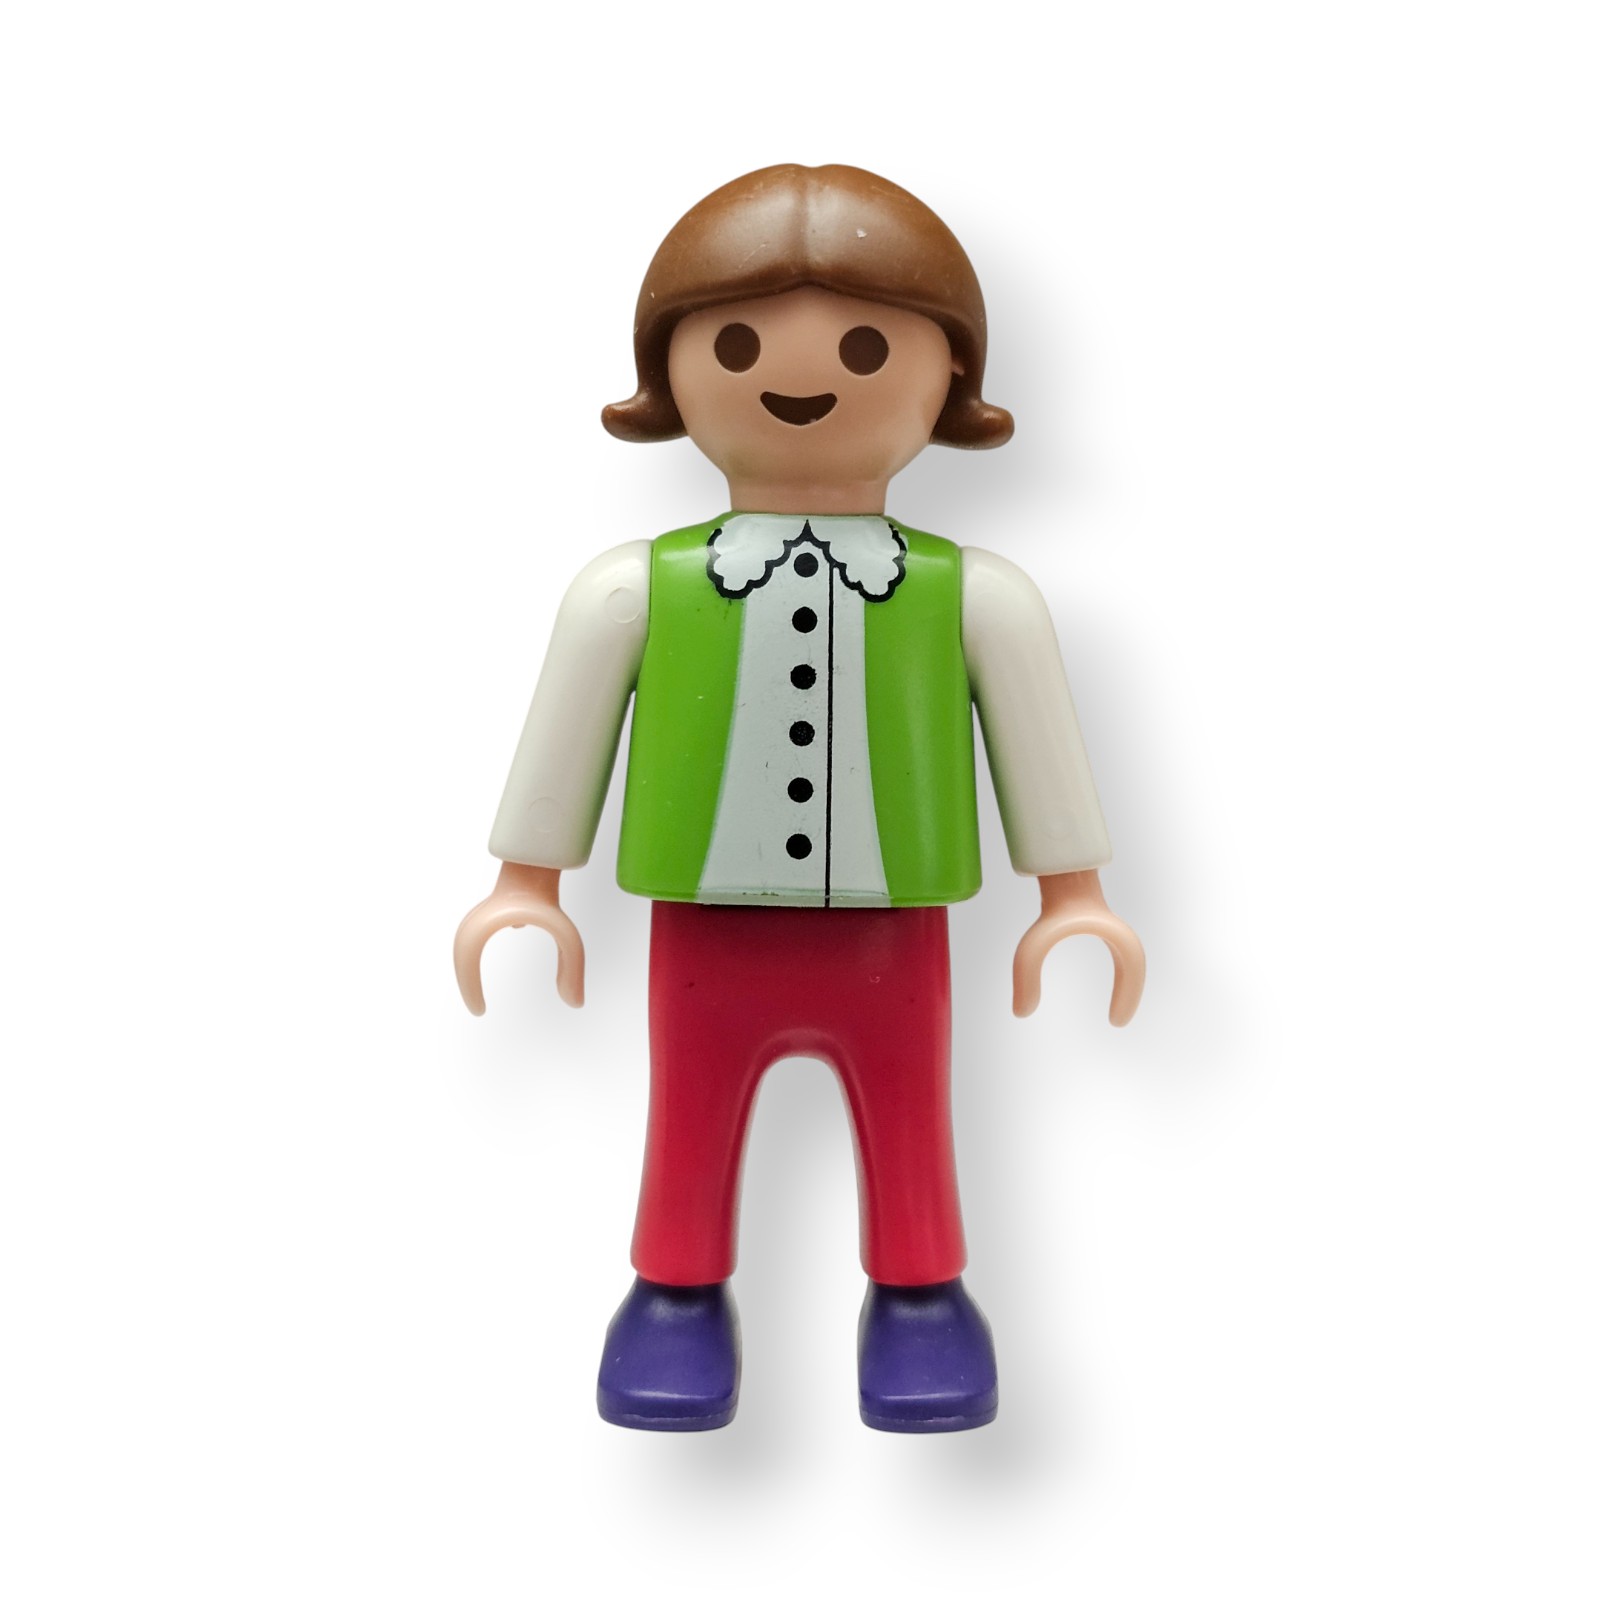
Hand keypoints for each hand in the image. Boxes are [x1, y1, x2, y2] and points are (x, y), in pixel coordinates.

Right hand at [454, 861, 584, 1013]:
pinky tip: (490, 958)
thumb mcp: (566, 935)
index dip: (468, 987)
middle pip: (461, 952)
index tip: (480, 1010)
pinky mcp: (490, 910)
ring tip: (478, 992)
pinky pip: (475, 935)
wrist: (538, 861)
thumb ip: (572, 966)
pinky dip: (476, 952)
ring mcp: (482, 913)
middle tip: (478, 1006)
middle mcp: (478, 919)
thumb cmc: (550, 896)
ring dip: (469, 966)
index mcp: (486, 924)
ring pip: (466, 943)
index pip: (466, 959)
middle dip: (466, 980)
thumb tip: (576, 1003)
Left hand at [1012, 869, 1144, 1025]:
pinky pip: (1119, 954)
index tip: (1115, 1021)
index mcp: (1112, 934)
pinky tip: (1108, 985)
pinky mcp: (1102, 926)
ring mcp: (1111, 927)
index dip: (1129, 994)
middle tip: (1116, 1020)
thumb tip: (1020, 1013)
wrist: (1057, 872)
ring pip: (1129, 959)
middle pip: (1135, 964)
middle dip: (1129, 991)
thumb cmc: (1046, 907)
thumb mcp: (1034, 945)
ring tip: (1116, 1007)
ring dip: (1126, 982)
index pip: (1133, 966)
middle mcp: (1117, 932)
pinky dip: (1121, 973)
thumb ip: (1025, 974)